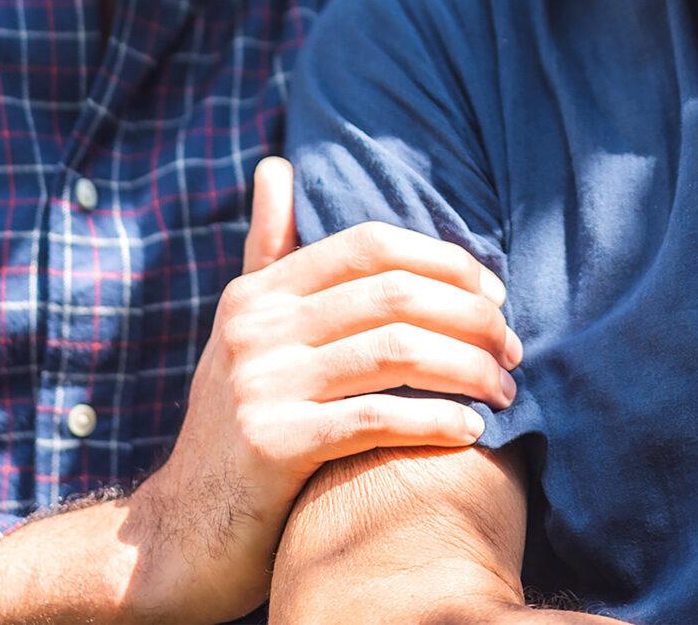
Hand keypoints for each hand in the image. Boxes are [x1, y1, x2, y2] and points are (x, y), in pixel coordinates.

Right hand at [122, 158, 520, 624]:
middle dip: (471, 319)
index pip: (371, 245)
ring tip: (506, 390)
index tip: (495, 295)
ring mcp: (260, 385)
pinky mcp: (271, 445)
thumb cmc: (233, 424)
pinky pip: (375, 419)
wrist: (183, 531)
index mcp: (259, 293)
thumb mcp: (243, 331)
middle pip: (395, 295)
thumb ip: (269, 251)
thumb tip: (277, 165)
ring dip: (469, 369)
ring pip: (396, 353)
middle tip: (514, 351)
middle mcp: (256, 328)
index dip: (445, 261)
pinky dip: (435, 421)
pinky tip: (471, 431)